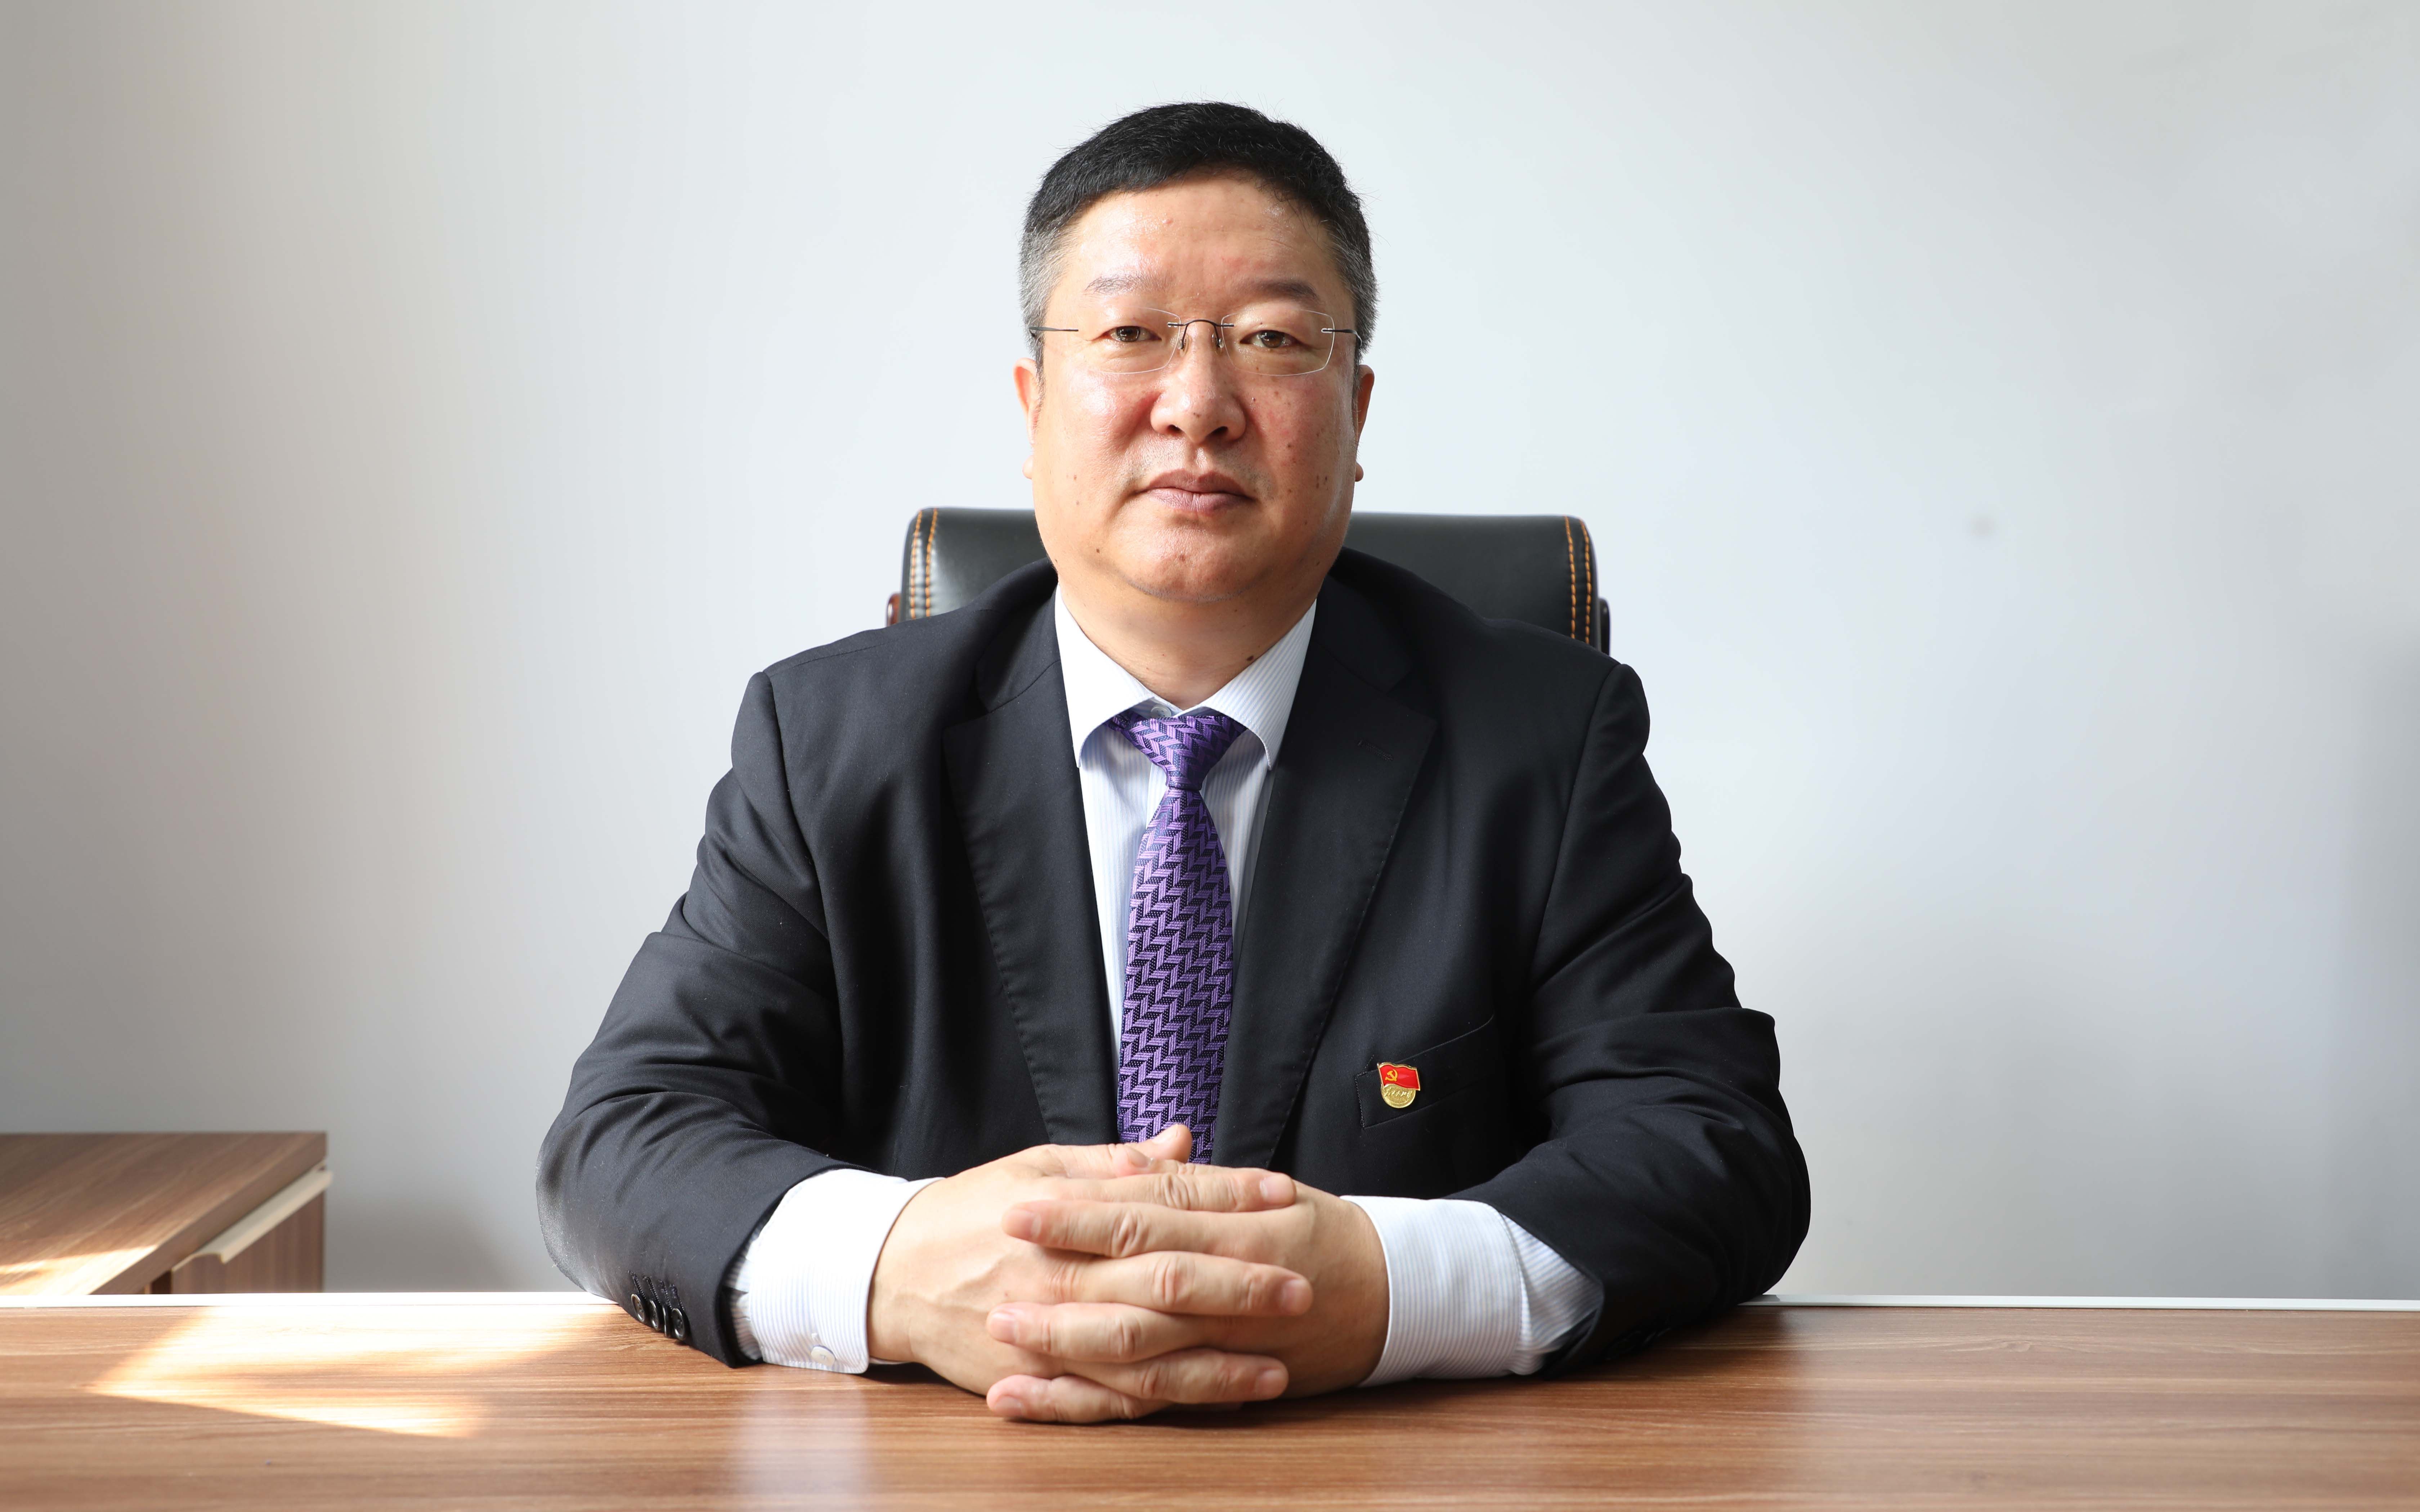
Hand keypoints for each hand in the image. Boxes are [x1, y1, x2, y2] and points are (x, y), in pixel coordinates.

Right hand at [866, 1128, 1313, 1417]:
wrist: (889, 1270)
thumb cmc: (970, 1210)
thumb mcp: (1037, 1167)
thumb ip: (1114, 1162)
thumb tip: (1182, 1142)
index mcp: (1068, 1211)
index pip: (1162, 1199)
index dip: (1226, 1197)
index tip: (1282, 1194)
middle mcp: (1065, 1273)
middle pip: (1166, 1279)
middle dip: (1240, 1286)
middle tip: (1302, 1286)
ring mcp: (1053, 1331)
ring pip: (1148, 1353)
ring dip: (1218, 1363)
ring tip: (1278, 1365)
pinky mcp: (1039, 1376)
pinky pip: (1110, 1397)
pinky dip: (1165, 1402)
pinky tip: (1214, 1400)